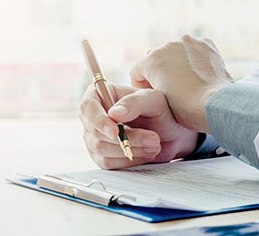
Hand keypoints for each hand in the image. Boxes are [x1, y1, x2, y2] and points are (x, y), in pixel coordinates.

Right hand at [79, 83, 199, 168]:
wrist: (170, 132)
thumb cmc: (160, 110)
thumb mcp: (153, 100)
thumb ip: (134, 103)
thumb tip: (114, 114)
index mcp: (99, 95)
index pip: (88, 108)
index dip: (99, 121)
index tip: (116, 132)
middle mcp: (92, 116)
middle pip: (95, 132)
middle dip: (126, 139)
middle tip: (153, 138)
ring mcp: (94, 137)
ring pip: (101, 149)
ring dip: (130, 150)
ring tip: (154, 144)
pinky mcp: (101, 155)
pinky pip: (107, 163)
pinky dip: (128, 160)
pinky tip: (145, 153)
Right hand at [130, 35, 233, 132]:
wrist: (215, 105)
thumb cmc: (185, 109)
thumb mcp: (157, 100)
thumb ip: (150, 86)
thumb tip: (157, 77)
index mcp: (151, 59)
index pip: (138, 71)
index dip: (143, 87)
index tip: (154, 96)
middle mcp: (167, 45)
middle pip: (156, 60)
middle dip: (161, 72)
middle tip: (172, 90)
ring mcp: (188, 42)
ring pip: (175, 52)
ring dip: (177, 64)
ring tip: (187, 82)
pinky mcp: (205, 43)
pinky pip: (193, 50)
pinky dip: (194, 59)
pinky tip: (199, 74)